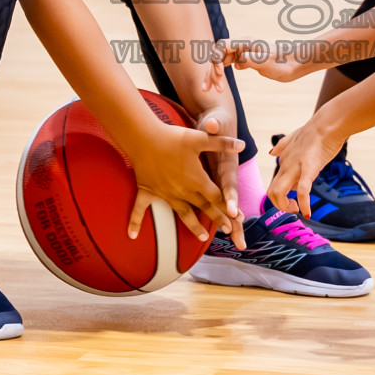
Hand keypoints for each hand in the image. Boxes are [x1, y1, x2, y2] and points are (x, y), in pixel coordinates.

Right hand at [124, 119, 242, 244]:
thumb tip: (242, 145)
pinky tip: (132, 236)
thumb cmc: (172, 137)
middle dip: (217, 218)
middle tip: (228, 230)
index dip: (227, 207)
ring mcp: (165, 193)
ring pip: (182, 213)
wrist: (144, 137)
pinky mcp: (148, 191)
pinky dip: (135, 222)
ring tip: (203, 237)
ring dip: (193, 225)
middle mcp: (183, 190)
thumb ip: (222, 143)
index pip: (216, 197)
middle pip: (204, 207)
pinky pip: (140, 209)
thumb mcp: (200, 138)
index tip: (236, 219)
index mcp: (197, 179)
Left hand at [187, 94, 246, 248]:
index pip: (229, 183)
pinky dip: (221, 217)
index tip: (232, 212)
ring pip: (229, 206)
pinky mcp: (217, 183)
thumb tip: (212, 125)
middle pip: (233, 201)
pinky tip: (221, 231)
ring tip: (239, 243)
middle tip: (240, 241)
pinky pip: (219, 203)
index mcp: (228, 163)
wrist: (219, 121)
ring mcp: (223, 181)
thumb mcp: (214, 121)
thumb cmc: (215, 122)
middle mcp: (228, 175)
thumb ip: (213, 125)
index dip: (231, 197)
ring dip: (234, 224)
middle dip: (237, 221)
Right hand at [211, 37, 312, 83]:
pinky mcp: (246, 61)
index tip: (219, 75)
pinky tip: (220, 86)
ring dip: (213, 75)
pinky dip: (221, 75)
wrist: (296, 63)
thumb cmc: (283, 62)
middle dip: (211, 71)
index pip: (222, 46)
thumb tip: (237, 62)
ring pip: (221, 62)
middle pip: (218, 55)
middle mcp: (241, 46)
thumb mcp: (267, 62)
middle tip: (210, 89)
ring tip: (208, 90)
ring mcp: (243, 53)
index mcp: (244, 43)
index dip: (215, 59)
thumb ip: (251, 60)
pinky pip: (228, 65)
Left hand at [266, 120, 343, 218]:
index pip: (276, 183)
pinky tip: (308, 213)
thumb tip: (271, 152)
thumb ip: (282, 145)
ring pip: (278, 192)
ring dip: (285, 206)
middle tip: (294, 209)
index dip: (285, 196)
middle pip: (271, 192)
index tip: (295, 200)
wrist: (327, 124)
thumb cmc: (316, 131)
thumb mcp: (294, 137)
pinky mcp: (309, 169)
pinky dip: (304, 204)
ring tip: (297, 210)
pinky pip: (303, 191)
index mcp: (283, 159)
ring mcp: (295, 167)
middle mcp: (285, 165)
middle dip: (280, 206)